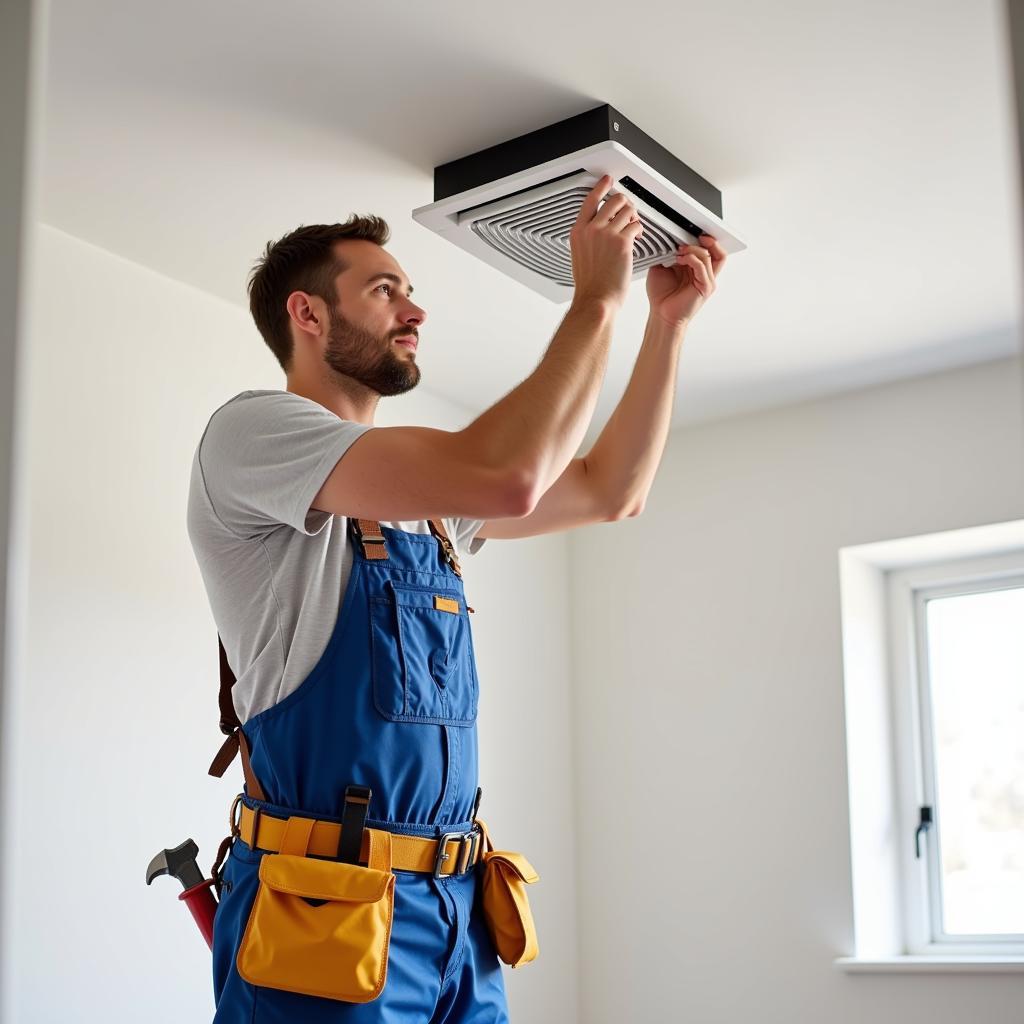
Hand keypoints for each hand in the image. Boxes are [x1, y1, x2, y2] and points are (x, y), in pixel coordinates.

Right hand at [570, 175, 644, 310]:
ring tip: (634, 226)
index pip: (591, 200)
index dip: (602, 187)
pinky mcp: (622, 242)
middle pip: (613, 200)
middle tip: (628, 211)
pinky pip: (636, 225)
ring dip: (634, 216)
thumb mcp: (580, 257)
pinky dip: (639, 230)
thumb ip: (588, 239)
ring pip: (627, 210)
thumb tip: (599, 230)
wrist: (596, 300)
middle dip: (625, 204)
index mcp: (579, 232)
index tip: (608, 180)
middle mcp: (592, 229)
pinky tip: (637, 237)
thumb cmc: (590, 285)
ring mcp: (607, 234)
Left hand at [645, 233, 725, 328]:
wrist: (661, 314)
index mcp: (697, 268)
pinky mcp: (705, 287)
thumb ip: (668, 254)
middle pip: (717, 251)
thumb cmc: (661, 295)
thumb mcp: (662, 268)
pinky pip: (703, 266)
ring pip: (709, 255)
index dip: (704, 238)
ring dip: (693, 248)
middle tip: (693, 234)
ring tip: (679, 249)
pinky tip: (679, 259)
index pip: (710, 249)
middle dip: (706, 239)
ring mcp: (707, 280)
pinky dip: (692, 258)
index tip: (691, 230)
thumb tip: (666, 239)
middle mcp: (705, 274)